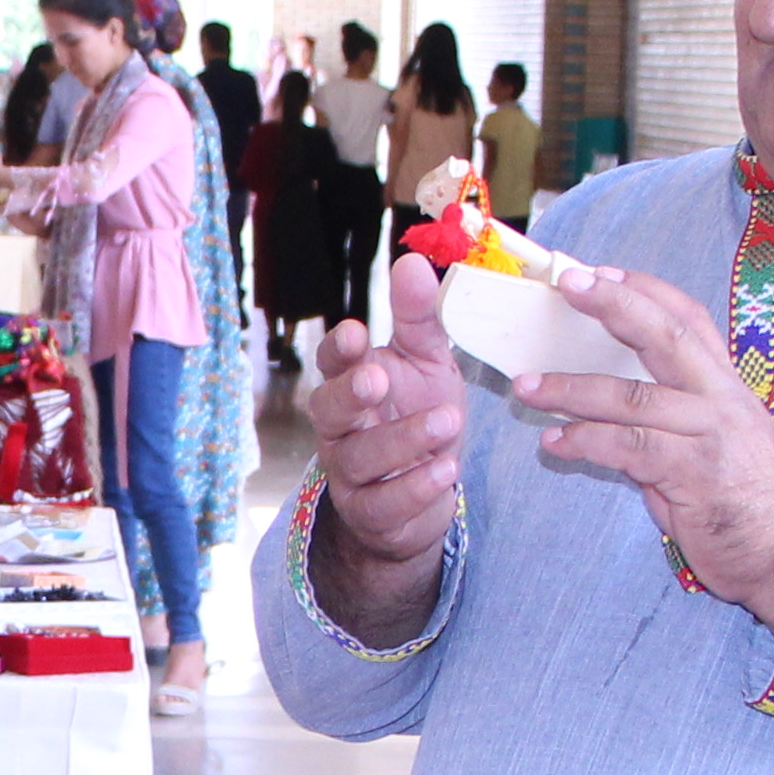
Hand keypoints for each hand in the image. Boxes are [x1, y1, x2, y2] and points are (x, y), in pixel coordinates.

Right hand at [301, 255, 465, 636]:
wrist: (425, 493)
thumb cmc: (418, 414)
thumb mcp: (425, 363)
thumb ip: (418, 318)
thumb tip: (412, 260)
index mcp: (350, 382)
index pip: (331, 362)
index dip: (339, 350)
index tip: (357, 332)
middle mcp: (340, 428)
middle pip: (327, 411)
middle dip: (350, 394)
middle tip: (379, 379)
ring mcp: (351, 474)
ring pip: (359, 458)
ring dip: (401, 440)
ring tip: (446, 422)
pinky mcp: (372, 514)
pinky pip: (385, 504)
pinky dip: (415, 487)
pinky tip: (445, 469)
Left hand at [508, 263, 773, 623]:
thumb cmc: (735, 498)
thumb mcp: (709, 440)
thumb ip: (665, 414)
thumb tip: (598, 400)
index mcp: (725, 386)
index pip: (689, 319)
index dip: (645, 291)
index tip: (600, 272)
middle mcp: (722, 400)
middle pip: (666, 336)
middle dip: (615, 305)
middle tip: (569, 285)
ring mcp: (710, 435)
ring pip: (633, 397)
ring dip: (573, 389)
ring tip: (528, 387)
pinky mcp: (695, 476)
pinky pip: (629, 449)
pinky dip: (585, 442)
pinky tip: (555, 444)